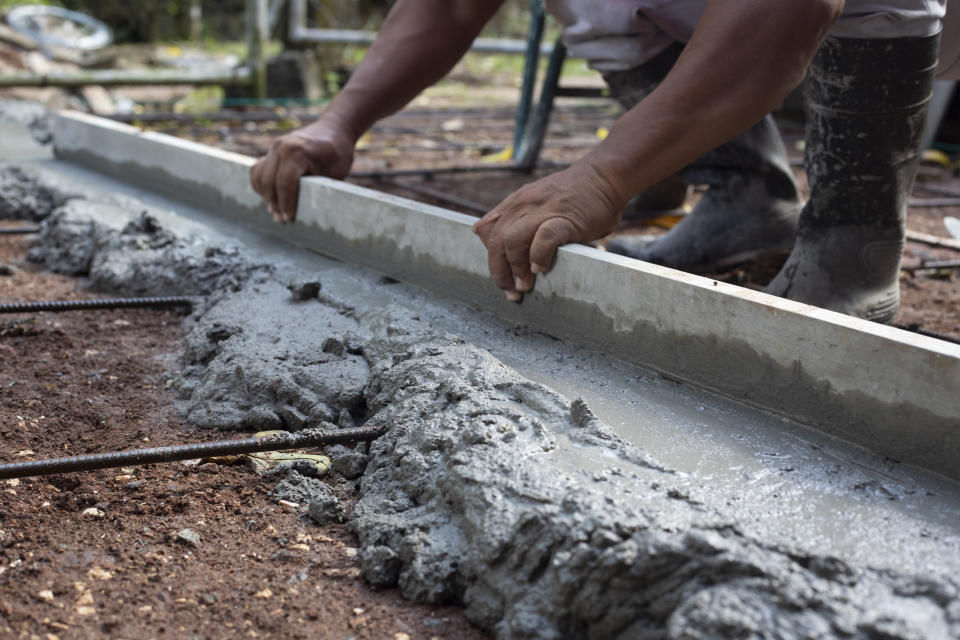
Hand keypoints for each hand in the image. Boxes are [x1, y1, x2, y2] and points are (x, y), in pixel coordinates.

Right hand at [250, 120, 355, 221]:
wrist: (334, 129)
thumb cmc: (338, 153)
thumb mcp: (333, 173)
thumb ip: (316, 189)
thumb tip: (305, 212)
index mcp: (297, 152)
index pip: (285, 183)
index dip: (286, 204)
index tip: (289, 219)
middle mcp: (281, 147)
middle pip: (268, 181)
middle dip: (275, 203)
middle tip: (282, 220)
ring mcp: (274, 147)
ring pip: (258, 175)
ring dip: (265, 195)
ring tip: (275, 211)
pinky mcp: (272, 151)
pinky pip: (258, 169)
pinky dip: (261, 184)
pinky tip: (270, 197)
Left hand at [472, 161, 624, 299]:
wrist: (604, 176)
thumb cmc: (574, 195)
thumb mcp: (538, 201)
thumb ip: (519, 219)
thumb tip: (499, 241)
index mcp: (515, 203)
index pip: (486, 231)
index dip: (491, 258)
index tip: (503, 277)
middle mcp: (523, 205)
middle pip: (495, 240)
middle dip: (499, 271)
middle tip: (511, 291)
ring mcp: (543, 210)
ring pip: (512, 240)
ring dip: (515, 268)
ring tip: (525, 285)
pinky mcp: (565, 218)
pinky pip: (543, 238)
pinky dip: (538, 256)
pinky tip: (542, 269)